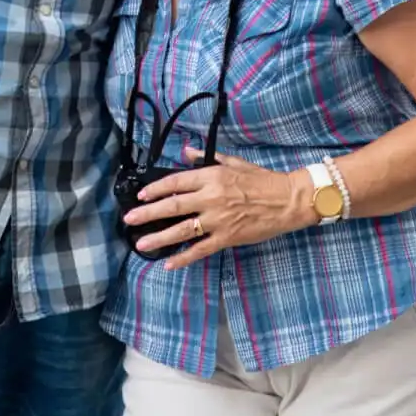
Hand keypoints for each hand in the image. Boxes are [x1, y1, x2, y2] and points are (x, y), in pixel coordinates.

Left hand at [122, 149, 301, 270]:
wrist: (286, 200)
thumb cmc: (260, 180)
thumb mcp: (233, 162)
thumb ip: (207, 158)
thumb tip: (186, 152)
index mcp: (211, 176)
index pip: (176, 182)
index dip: (156, 189)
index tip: (141, 195)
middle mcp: (211, 198)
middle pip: (173, 206)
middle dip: (148, 213)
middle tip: (129, 219)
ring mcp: (218, 220)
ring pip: (183, 230)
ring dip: (160, 237)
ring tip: (141, 244)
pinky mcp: (227, 238)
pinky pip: (201, 249)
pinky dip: (184, 257)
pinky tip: (169, 263)